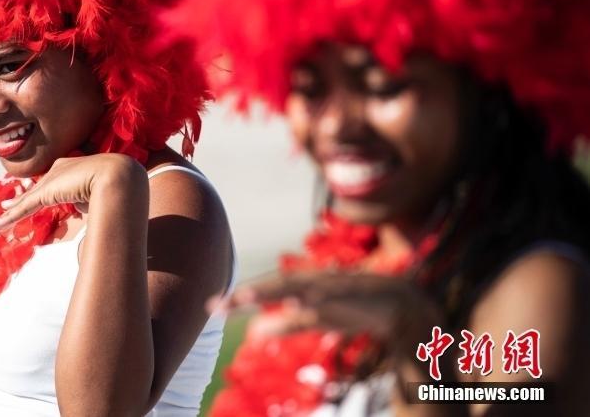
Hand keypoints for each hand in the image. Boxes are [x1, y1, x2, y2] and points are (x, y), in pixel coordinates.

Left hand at [0, 153, 144, 234]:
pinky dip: (7, 219)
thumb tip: (98, 221)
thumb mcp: (102, 197)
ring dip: (8, 216)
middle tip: (4, 210)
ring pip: (26, 202)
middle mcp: (61, 169)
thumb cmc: (120, 189)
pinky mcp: (46, 192)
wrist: (121, 179)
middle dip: (20, 201)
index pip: (54, 183)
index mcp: (76, 167)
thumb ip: (93, 205)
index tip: (30, 200)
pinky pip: (23, 208)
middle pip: (36, 191)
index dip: (41, 193)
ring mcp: (52, 180)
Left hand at [211, 270, 441, 353]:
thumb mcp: (315, 319)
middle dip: (249, 294)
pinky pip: (332, 300)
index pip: (266, 291)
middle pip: (277, 286)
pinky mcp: (355, 297)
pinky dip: (315, 301)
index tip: (211, 308)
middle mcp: (315, 281)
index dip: (240, 298)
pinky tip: (298, 304)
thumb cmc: (353, 308)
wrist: (403, 303)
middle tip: (221, 304)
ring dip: (274, 293)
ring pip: (299, 289)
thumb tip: (256, 332)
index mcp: (303, 285)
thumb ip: (287, 324)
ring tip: (248, 299)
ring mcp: (335, 287)